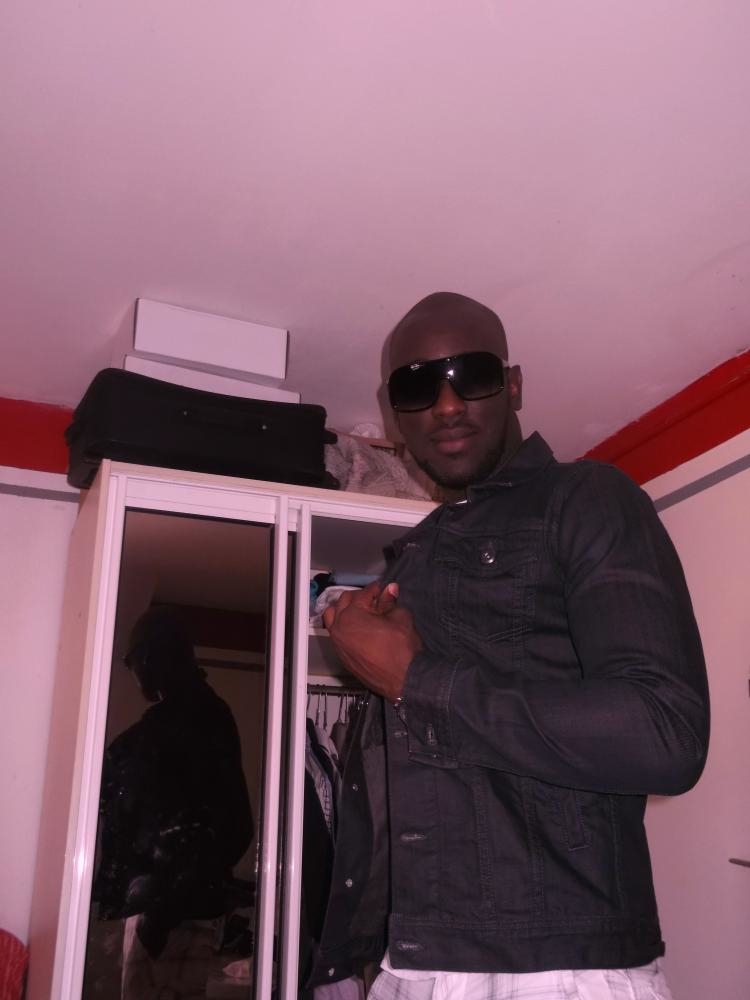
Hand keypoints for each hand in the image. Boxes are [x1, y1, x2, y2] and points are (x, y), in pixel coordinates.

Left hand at [322, 581, 422, 701]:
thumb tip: (390, 590)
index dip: (375, 589)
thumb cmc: (402, 649)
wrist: (404, 678)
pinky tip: (357, 628)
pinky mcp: (343, 657)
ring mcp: (339, 644)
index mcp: (352, 615)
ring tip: (360, 611)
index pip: (363, 594)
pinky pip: (336, 635)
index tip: (382, 589)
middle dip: (358, 597)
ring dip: (344, 610)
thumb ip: (390, 601)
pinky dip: (343, 626)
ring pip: (333, 618)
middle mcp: (340, 628)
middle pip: (343, 603)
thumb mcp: (399, 617)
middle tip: (373, 598)